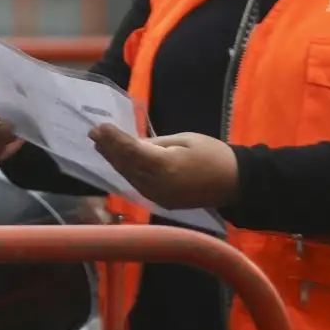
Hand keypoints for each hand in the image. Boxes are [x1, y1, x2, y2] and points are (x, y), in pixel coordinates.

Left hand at [90, 126, 238, 210]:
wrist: (235, 183)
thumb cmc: (213, 155)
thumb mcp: (183, 140)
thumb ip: (154, 144)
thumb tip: (131, 143)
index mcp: (165, 167)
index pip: (131, 151)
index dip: (113, 139)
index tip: (99, 126)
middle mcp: (157, 185)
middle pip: (126, 165)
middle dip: (109, 148)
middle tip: (93, 133)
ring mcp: (158, 197)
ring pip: (129, 176)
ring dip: (114, 160)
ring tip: (100, 144)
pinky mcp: (161, 202)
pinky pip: (137, 185)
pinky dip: (126, 171)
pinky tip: (118, 161)